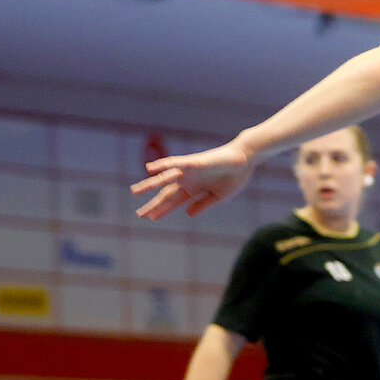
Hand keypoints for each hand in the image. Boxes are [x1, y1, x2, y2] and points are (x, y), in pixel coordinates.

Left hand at [132, 140, 254, 219]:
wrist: (245, 161)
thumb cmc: (234, 177)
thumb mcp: (219, 197)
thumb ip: (203, 204)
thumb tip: (187, 214)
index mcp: (194, 190)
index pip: (174, 202)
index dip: (163, 210)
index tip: (151, 218)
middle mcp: (188, 181)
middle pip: (166, 194)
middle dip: (153, 204)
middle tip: (139, 215)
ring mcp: (188, 171)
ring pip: (165, 180)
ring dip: (150, 185)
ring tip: (134, 192)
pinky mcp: (193, 162)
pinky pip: (174, 163)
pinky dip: (162, 165)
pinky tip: (149, 168)